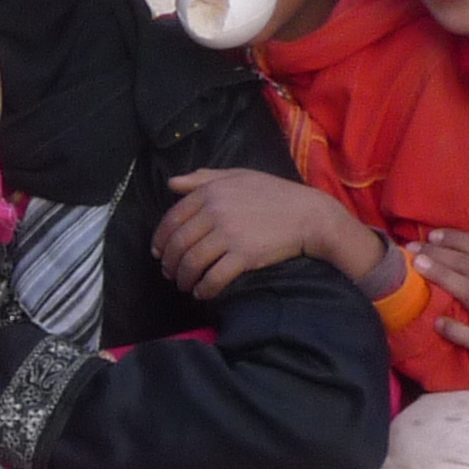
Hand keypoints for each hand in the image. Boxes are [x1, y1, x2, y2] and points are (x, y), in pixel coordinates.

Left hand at [156, 169, 392, 301]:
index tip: (159, 253)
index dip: (160, 240)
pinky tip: (202, 293)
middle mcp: (215, 212)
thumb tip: (171, 183)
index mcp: (210, 192)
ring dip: (183, 279)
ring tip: (185, 285)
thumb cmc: (274, 194)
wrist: (309, 215)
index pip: (172, 219)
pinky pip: (213, 278)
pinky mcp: (244, 256)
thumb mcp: (238, 176)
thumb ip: (203, 178)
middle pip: (178, 243)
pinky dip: (203, 289)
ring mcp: (229, 234)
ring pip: (191, 263)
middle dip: (169, 263)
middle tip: (170, 274)